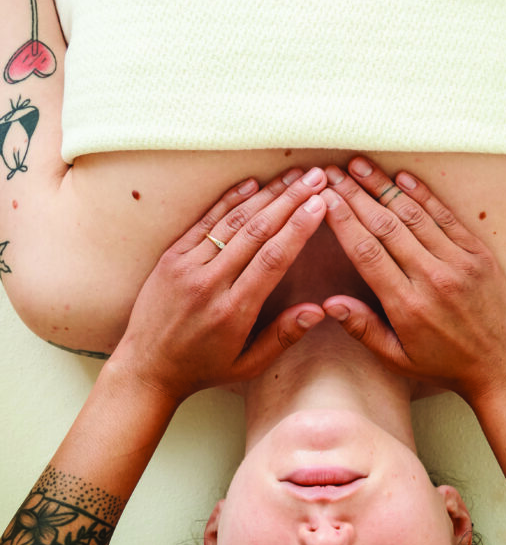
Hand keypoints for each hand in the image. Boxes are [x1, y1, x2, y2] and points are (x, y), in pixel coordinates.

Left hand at [111, 167, 327, 403]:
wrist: (146, 367)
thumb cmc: (203, 368)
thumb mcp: (248, 365)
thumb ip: (283, 337)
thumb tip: (317, 310)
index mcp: (234, 311)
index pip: (272, 259)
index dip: (298, 228)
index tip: (321, 204)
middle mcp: (210, 283)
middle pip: (257, 232)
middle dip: (290, 201)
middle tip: (317, 178)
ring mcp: (187, 267)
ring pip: (233, 222)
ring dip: (267, 195)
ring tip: (293, 176)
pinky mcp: (171, 258)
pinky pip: (205, 223)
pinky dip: (229, 201)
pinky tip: (252, 185)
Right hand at [321, 159, 505, 405]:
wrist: (502, 367)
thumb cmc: (444, 366)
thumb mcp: (398, 359)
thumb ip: (364, 329)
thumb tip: (330, 303)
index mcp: (407, 305)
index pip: (367, 252)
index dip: (343, 221)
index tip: (323, 198)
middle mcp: (432, 278)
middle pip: (385, 226)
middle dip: (355, 195)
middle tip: (331, 172)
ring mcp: (459, 263)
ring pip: (414, 216)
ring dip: (384, 187)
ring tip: (359, 165)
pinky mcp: (478, 255)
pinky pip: (446, 219)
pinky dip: (423, 196)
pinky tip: (402, 178)